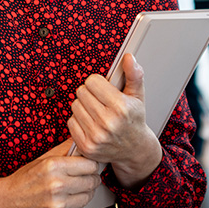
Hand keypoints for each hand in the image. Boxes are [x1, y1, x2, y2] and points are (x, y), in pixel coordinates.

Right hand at [0, 140, 101, 207]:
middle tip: (82, 179)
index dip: (91, 165)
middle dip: (90, 179)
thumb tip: (84, 143)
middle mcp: (56, 186)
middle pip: (92, 181)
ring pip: (88, 197)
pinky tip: (64, 202)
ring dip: (83, 193)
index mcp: (53, 166)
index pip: (90, 165)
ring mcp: (57, 206)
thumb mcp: (43, 159)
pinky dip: (74, 207)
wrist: (5, 203)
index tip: (88, 167)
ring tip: (72, 191)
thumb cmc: (25, 179)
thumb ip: (65, 149)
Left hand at [68, 54, 161, 188]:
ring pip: (75, 106)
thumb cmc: (134, 119)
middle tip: (100, 101)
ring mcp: (96, 136)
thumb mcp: (138, 95)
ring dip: (83, 106)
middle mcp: (108, 123)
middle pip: (81, 92)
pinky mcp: (87, 146)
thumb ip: (134, 74)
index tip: (105, 89)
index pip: (92, 81)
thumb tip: (128, 58)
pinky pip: (71, 122)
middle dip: (90, 93)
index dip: (98, 83)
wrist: (135, 149)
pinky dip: (79, 120)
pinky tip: (91, 123)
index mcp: (121, 107)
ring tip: (96, 111)